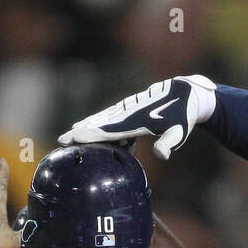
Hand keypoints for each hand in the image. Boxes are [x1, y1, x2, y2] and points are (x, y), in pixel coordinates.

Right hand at [59, 75, 216, 159]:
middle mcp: (129, 113)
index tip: (77, 136)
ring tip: (68, 134)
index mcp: (138, 121)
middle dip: (81, 132)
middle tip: (62, 141)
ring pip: (102, 118)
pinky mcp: (128, 107)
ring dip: (85, 125)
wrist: (186, 92)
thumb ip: (169, 143)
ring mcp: (127, 109)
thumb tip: (161, 155)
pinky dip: (96, 121)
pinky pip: (109, 115)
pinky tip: (85, 125)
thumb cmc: (184, 117)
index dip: (93, 133)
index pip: (112, 130)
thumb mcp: (180, 132)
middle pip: (101, 124)